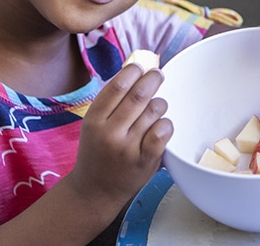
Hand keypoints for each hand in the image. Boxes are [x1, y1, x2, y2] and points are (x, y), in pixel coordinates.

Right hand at [68, 64, 171, 206]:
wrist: (94, 191)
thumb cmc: (97, 152)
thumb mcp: (94, 125)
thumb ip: (110, 102)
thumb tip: (134, 70)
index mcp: (94, 120)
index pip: (117, 86)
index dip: (132, 71)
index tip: (140, 67)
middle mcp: (110, 133)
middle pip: (138, 96)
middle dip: (152, 80)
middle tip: (158, 75)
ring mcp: (128, 148)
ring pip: (153, 111)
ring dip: (159, 104)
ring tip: (157, 106)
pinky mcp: (144, 161)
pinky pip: (163, 132)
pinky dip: (166, 124)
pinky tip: (162, 125)